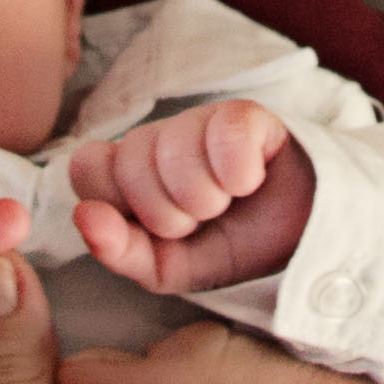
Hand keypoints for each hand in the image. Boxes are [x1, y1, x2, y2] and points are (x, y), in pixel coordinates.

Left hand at [62, 98, 311, 292]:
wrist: (301, 244)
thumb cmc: (228, 249)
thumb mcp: (168, 268)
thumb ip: (118, 250)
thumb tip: (83, 217)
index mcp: (128, 173)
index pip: (87, 167)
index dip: (117, 205)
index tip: (152, 230)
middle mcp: (157, 140)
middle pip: (129, 164)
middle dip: (168, 213)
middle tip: (199, 221)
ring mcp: (199, 121)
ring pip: (174, 151)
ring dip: (206, 197)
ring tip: (227, 203)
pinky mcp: (245, 115)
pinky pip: (224, 134)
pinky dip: (239, 173)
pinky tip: (252, 181)